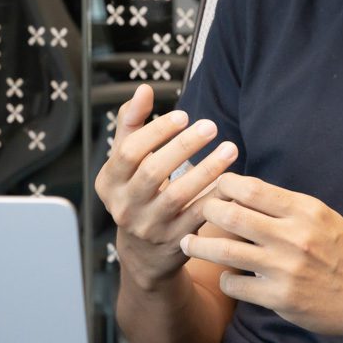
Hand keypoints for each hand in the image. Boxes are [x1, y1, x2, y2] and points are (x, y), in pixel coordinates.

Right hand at [94, 84, 239, 291]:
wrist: (143, 253)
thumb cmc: (138, 191)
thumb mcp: (125, 161)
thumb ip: (132, 123)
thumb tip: (143, 89)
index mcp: (109, 182)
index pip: (129, 152)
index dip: (156, 131)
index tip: (184, 115)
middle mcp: (124, 206)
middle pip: (153, 172)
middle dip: (183, 147)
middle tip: (211, 126)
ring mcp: (149, 227)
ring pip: (179, 196)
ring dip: (207, 170)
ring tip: (230, 148)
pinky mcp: (174, 242)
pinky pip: (198, 217)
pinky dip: (215, 198)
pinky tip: (233, 179)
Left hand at [181, 173, 342, 342]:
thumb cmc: (342, 252)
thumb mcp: (322, 217)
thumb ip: (286, 205)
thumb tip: (242, 190)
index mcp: (304, 210)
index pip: (250, 188)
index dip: (224, 185)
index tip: (215, 190)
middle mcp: (293, 236)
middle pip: (230, 214)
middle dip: (206, 212)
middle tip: (198, 215)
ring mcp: (285, 269)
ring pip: (224, 250)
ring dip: (199, 245)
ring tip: (189, 242)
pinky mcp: (279, 298)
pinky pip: (234, 284)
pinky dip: (225, 279)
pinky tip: (228, 276)